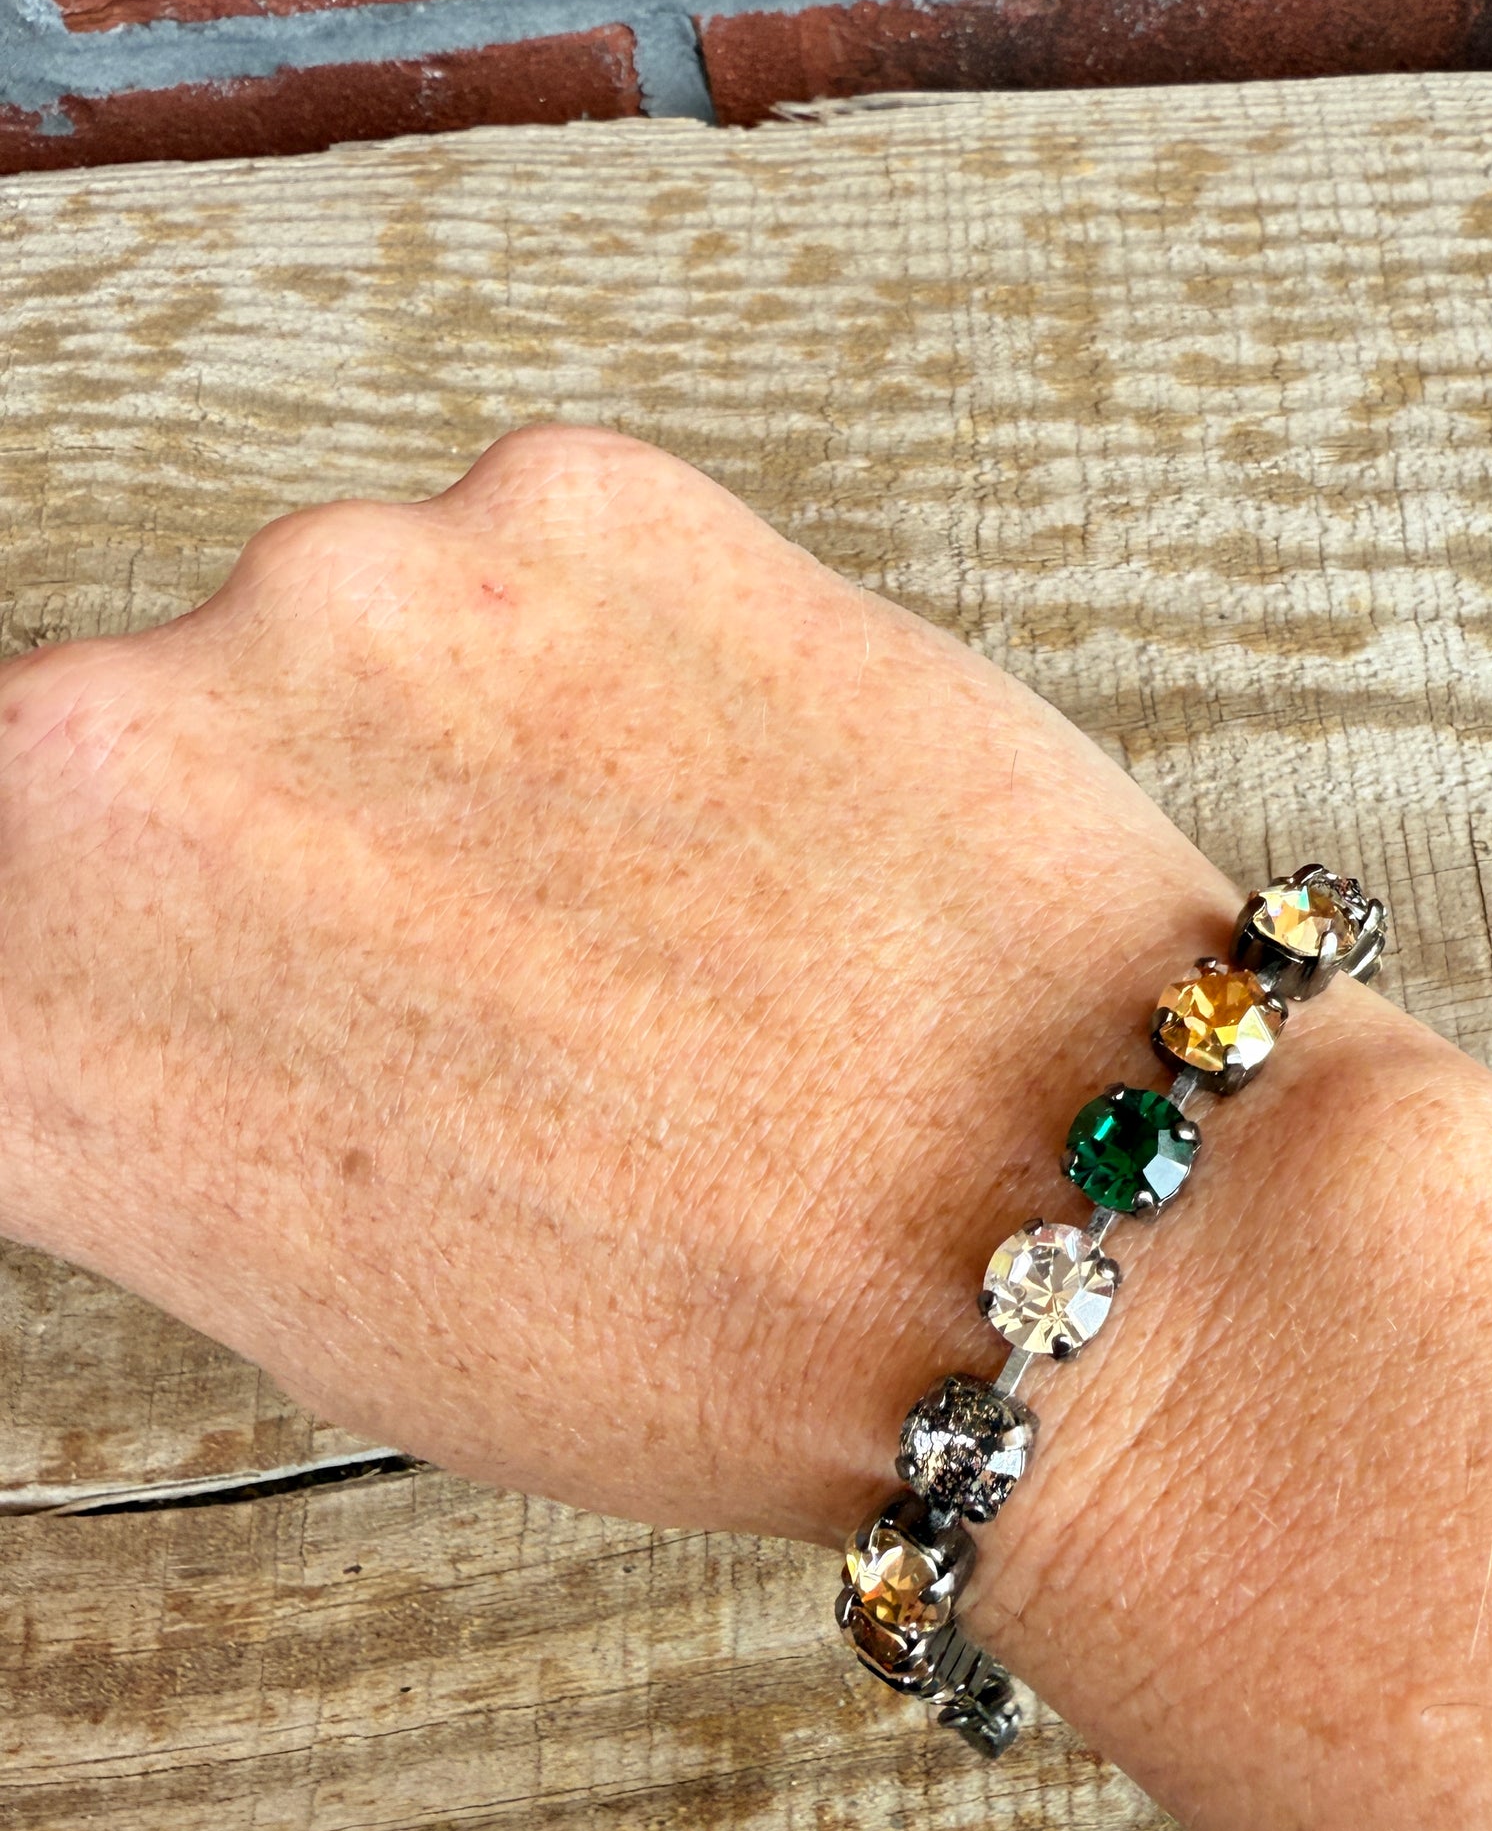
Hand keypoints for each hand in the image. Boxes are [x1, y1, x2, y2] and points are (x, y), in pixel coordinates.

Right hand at [0, 424, 1237, 1543]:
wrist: (1048, 1236)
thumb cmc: (704, 1336)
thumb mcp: (321, 1293)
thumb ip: (159, 1080)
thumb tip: (144, 964)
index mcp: (19, 1002)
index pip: (9, 906)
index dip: (137, 961)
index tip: (253, 992)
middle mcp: (118, 755)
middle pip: (154, 748)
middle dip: (296, 848)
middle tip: (480, 972)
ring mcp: (355, 589)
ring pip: (358, 642)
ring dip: (463, 745)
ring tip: (658, 907)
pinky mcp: (575, 494)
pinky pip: (537, 563)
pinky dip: (615, 662)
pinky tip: (740, 811)